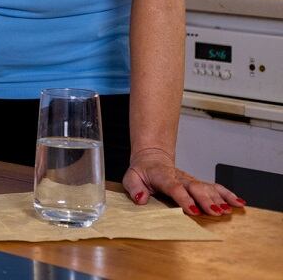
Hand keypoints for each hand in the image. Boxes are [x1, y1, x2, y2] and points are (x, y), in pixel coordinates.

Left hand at [122, 147, 244, 215]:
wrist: (152, 159)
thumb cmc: (142, 172)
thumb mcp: (131, 177)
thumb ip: (134, 188)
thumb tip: (141, 199)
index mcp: (162, 177)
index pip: (174, 187)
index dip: (184, 198)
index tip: (193, 210)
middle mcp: (180, 178)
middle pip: (195, 187)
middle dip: (206, 200)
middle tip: (215, 212)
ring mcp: (191, 180)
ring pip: (208, 187)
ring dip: (220, 199)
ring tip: (229, 210)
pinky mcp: (198, 183)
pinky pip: (215, 188)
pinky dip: (228, 194)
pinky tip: (239, 202)